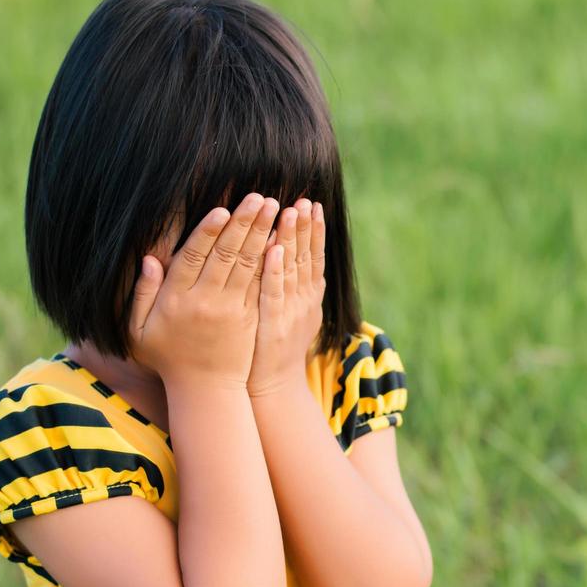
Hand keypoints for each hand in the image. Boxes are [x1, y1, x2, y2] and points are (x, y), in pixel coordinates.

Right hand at [129, 192, 278, 389]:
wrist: (206, 390)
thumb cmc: (167, 356)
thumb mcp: (139, 330)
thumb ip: (143, 294)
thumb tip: (149, 258)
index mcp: (177, 300)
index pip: (194, 258)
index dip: (208, 232)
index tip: (222, 209)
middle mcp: (207, 301)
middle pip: (226, 255)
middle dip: (244, 224)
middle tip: (260, 197)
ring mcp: (232, 309)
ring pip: (248, 264)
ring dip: (262, 233)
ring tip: (275, 206)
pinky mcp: (251, 316)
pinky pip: (262, 283)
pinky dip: (271, 260)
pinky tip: (280, 237)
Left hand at [249, 197, 325, 395]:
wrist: (271, 388)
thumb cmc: (272, 350)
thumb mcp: (291, 316)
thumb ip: (293, 287)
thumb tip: (288, 254)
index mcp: (308, 297)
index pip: (314, 257)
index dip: (315, 231)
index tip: (313, 204)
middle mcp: (304, 301)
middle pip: (307, 257)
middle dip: (306, 226)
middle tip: (306, 198)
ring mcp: (290, 312)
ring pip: (293, 269)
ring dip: (293, 238)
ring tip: (292, 210)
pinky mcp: (272, 323)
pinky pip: (273, 292)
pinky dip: (276, 270)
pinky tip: (275, 248)